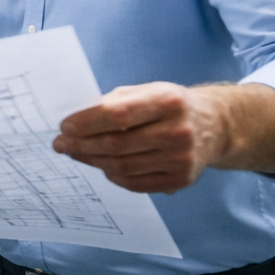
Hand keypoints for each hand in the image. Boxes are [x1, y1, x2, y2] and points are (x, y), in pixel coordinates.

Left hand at [54, 82, 228, 193]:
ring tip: (75, 153)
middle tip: (60, 144)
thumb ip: (115, 102)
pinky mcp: (181, 181)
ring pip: (124, 167)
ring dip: (93, 161)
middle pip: (118, 145)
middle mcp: (178, 132)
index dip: (87, 123)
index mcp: (167, 102)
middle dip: (82, 145)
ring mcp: (182, 160)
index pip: (118, 115)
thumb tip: (77, 119)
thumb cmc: (170, 105)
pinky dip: (113, 176)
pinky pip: (137, 184)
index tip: (64, 126)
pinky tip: (101, 166)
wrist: (214, 126)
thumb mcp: (148, 91)